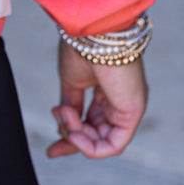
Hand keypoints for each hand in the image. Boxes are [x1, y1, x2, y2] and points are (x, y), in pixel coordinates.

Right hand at [47, 41, 147, 159]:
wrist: (92, 33)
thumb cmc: (83, 48)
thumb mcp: (71, 82)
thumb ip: (71, 106)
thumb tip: (65, 124)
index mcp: (107, 92)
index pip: (91, 124)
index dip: (71, 138)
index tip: (51, 151)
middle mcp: (119, 102)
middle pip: (96, 136)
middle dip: (72, 143)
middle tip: (52, 148)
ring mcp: (127, 108)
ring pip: (101, 141)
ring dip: (76, 136)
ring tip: (63, 115)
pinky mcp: (132, 114)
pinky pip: (113, 145)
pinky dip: (91, 146)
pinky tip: (74, 133)